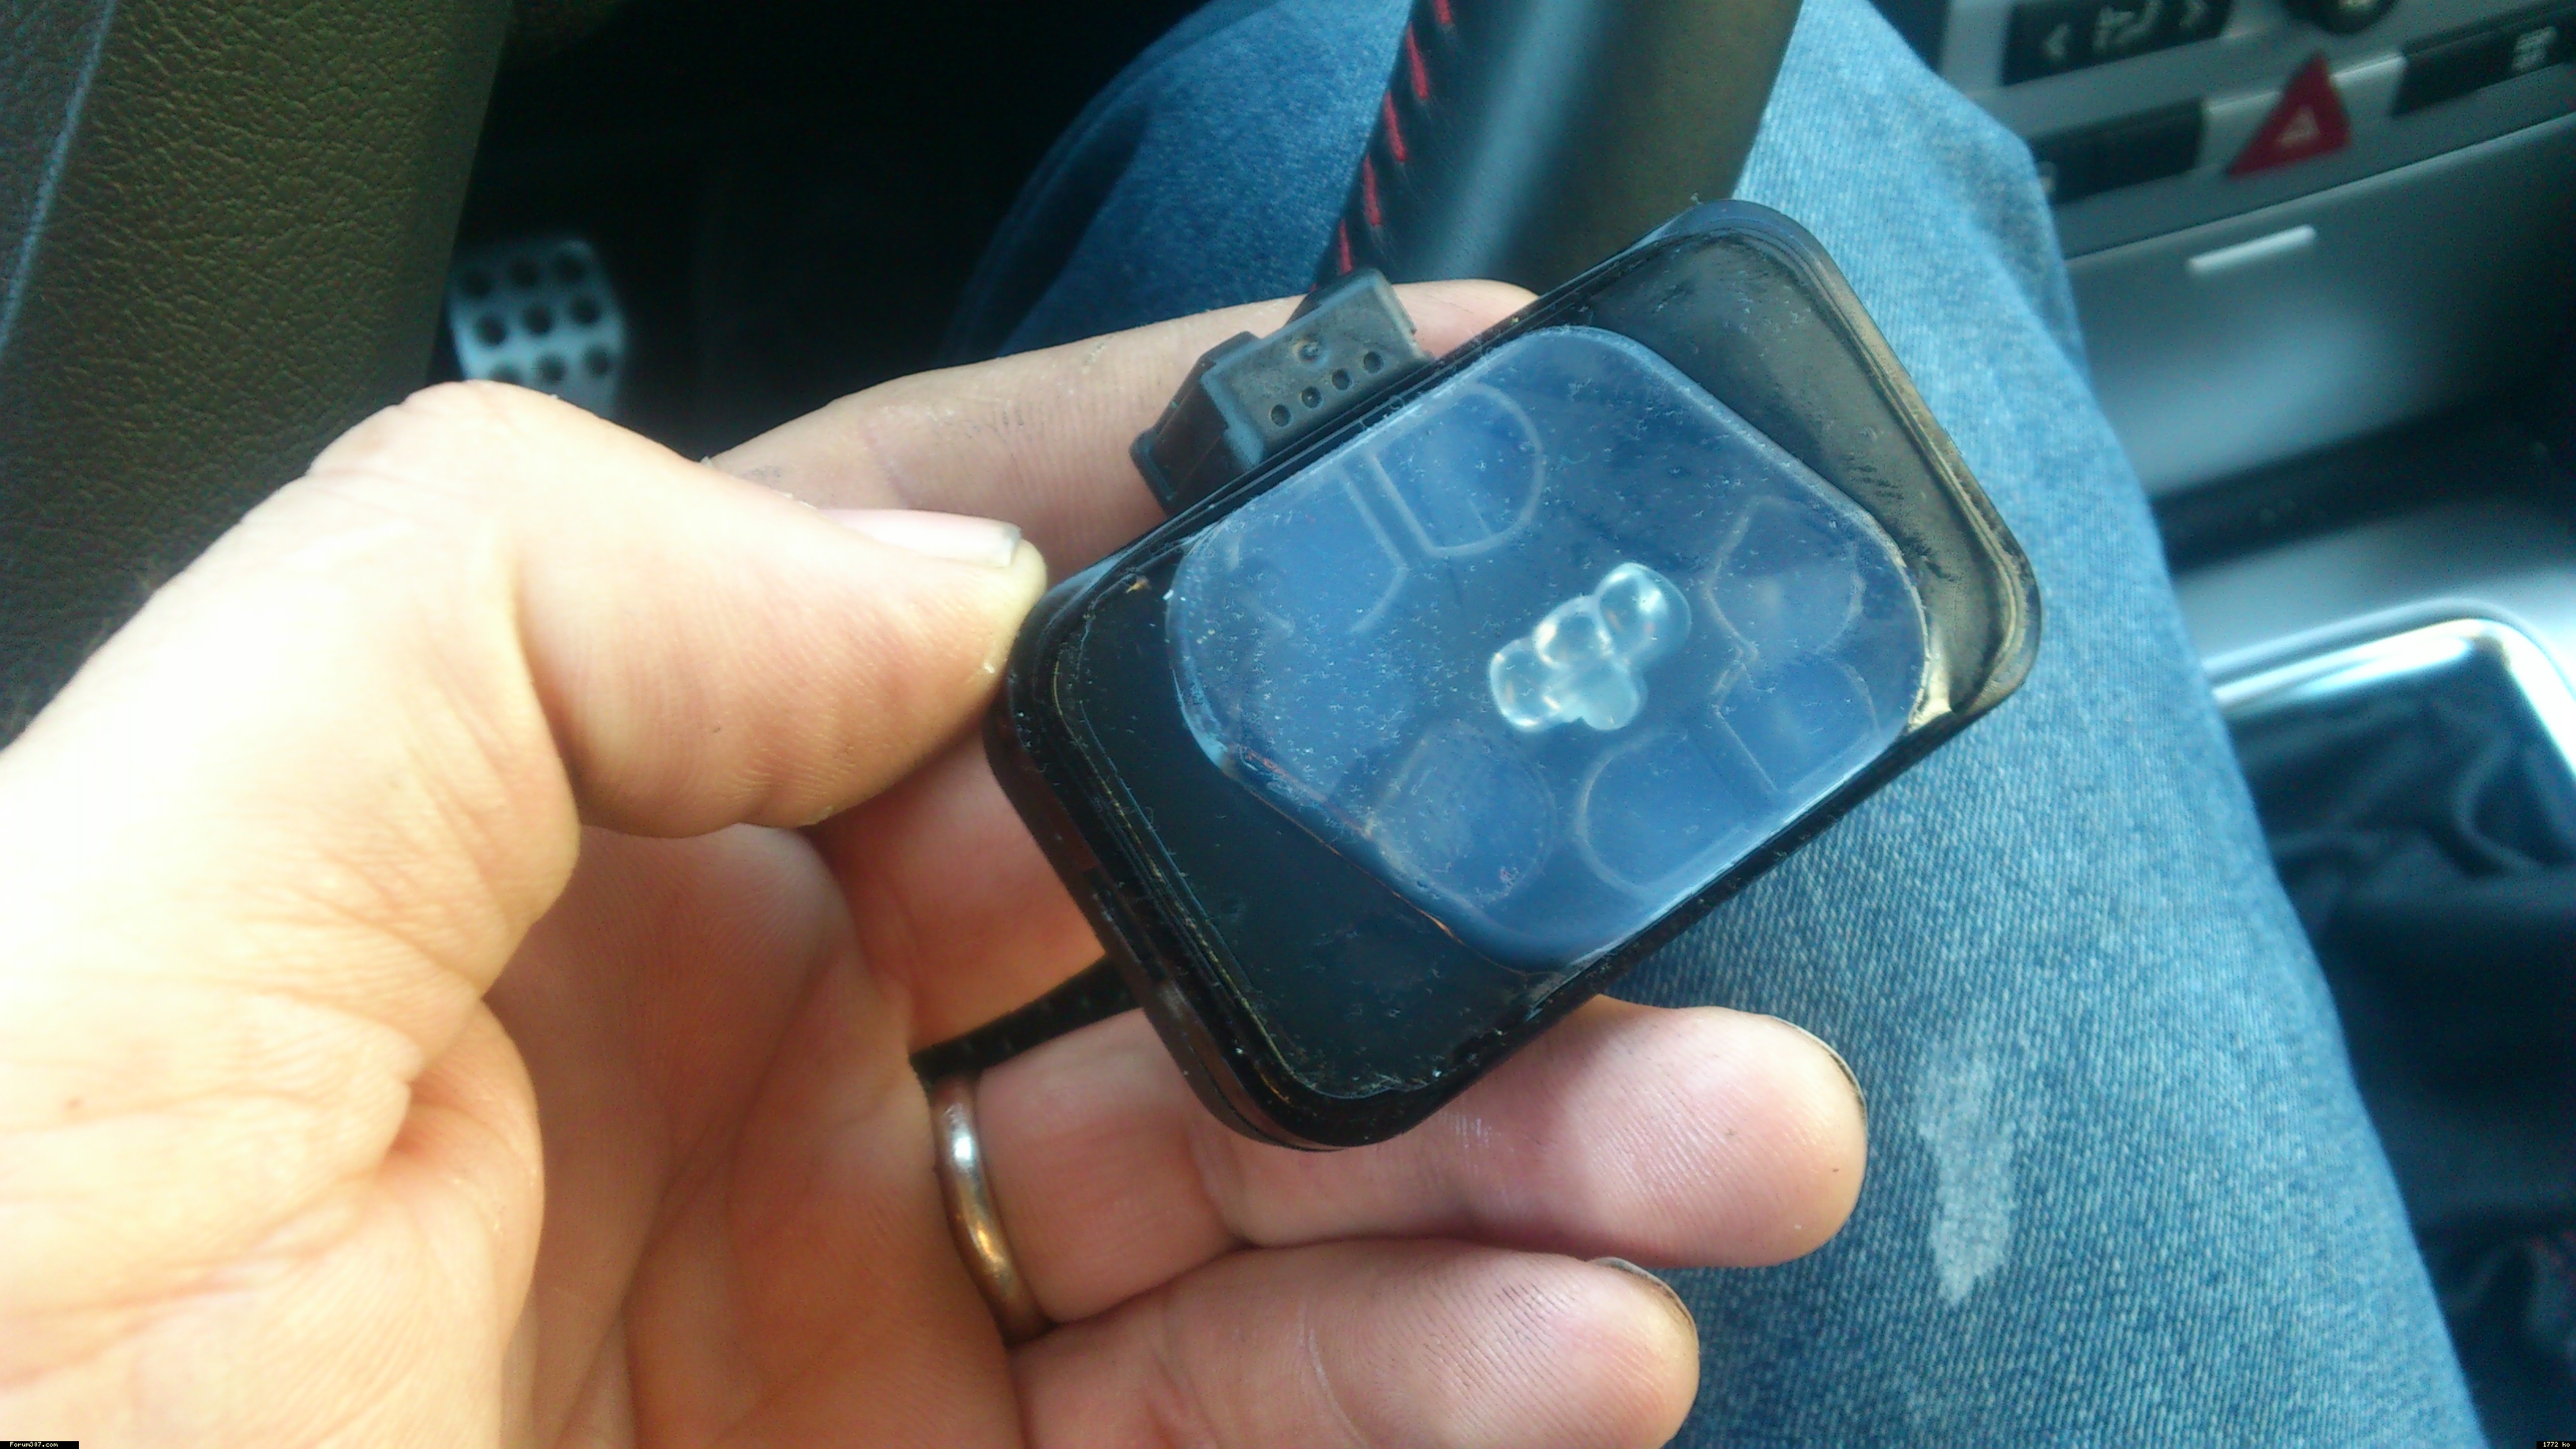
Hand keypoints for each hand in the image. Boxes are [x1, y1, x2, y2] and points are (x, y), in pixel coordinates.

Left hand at [0, 283, 1866, 1447]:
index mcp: (556, 827)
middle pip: (1169, 897)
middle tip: (1649, 879)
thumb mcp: (153, 881)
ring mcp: (838, 1300)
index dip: (1192, 496)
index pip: (939, 595)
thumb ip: (515, 607)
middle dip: (1434, 878)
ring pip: (1251, 1182)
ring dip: (1511, 1154)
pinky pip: (1225, 1434)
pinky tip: (1572, 1350)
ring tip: (1717, 1147)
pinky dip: (1430, 1391)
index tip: (1442, 436)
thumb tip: (943, 584)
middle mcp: (726, 1041)